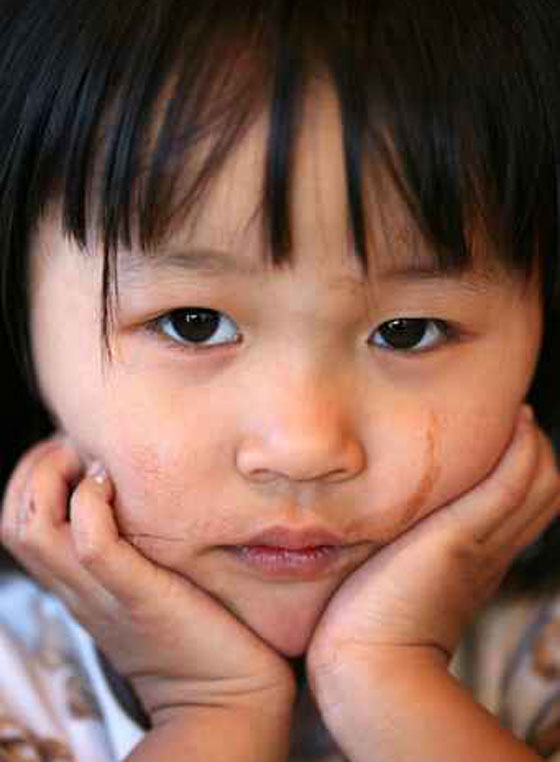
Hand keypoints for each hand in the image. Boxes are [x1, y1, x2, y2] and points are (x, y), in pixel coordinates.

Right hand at [0, 438, 294, 725]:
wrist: (227, 698)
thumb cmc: (198, 628)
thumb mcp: (149, 578)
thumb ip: (135, 545)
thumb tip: (138, 493)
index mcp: (76, 581)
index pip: (17, 520)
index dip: (31, 476)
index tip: (74, 449)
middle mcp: (77, 585)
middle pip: (14, 519)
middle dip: (35, 467)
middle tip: (79, 448)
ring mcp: (103, 591)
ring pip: (34, 527)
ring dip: (53, 477)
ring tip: (94, 461)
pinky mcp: (138, 594)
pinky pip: (92, 544)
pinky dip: (91, 504)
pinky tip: (114, 484)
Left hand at [307, 405, 558, 683]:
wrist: (368, 667)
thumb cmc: (368, 623)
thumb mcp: (396, 570)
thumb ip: (406, 543)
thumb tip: (390, 518)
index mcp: (480, 557)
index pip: (524, 501)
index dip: (524, 464)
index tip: (508, 430)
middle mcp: (492, 548)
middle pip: (543, 486)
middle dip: (534, 446)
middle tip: (516, 414)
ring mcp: (481, 543)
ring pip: (538, 481)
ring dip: (531, 442)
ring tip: (514, 413)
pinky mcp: (461, 539)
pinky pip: (510, 485)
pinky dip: (520, 452)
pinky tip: (515, 423)